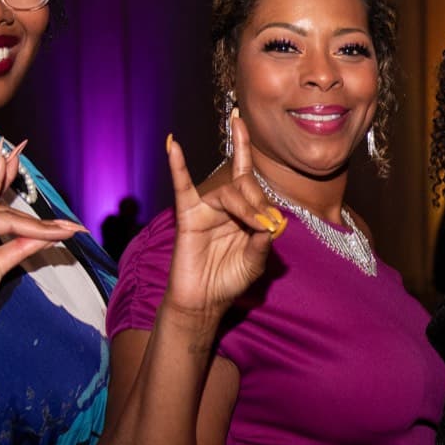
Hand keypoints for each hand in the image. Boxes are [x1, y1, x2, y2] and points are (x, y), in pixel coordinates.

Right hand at [0, 142, 84, 347]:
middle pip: (1, 207)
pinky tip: (4, 167)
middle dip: (29, 207)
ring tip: (69, 230)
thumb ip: (20, 246)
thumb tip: (46, 235)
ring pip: (4, 216)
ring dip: (37, 225)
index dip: (2, 175)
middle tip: (63, 213)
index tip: (13, 152)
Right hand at [162, 113, 286, 323]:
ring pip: (227, 193)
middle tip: (266, 224)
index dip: (250, 164)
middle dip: (259, 201)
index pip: (249, 179)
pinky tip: (172, 144)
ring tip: (254, 224)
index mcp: (243, 212)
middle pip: (244, 185)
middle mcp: (225, 206)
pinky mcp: (188, 216)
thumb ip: (263, 242)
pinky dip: (177, 165)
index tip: (248, 144)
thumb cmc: (229, 281)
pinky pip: (182, 186)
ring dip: (245, 206)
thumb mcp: (255, 262)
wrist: (204, 301)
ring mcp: (205, 209)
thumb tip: (272, 223)